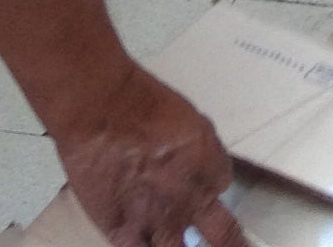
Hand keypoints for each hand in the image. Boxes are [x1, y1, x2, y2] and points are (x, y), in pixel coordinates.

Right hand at [56, 66, 247, 246]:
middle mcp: (189, 198)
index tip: (205, 184)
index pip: (223, 184)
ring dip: (185, 246)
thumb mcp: (187, 116)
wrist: (97, 111)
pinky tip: (149, 242)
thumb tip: (204, 165)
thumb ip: (201, 149)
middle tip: (236, 246)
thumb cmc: (138, 101)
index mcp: (208, 163)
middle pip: (225, 235)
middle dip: (234, 244)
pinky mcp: (124, 233)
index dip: (212, 183)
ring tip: (179, 237)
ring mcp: (157, 220)